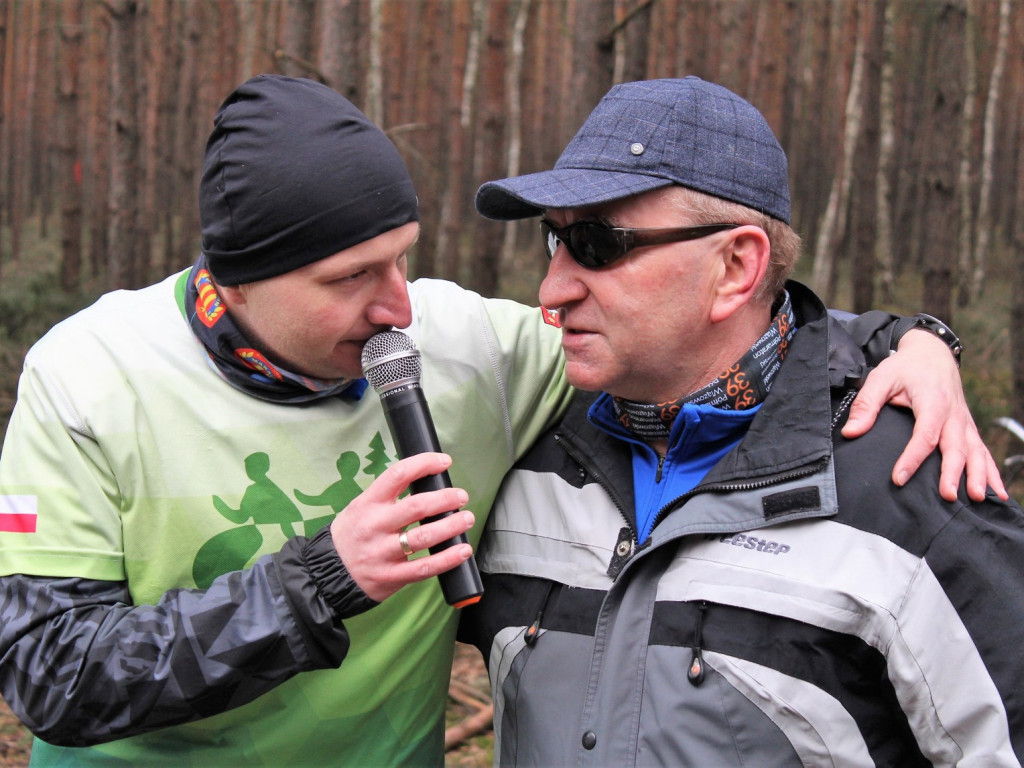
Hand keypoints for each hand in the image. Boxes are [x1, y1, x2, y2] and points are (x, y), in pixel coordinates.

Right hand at [330, 452, 474, 601]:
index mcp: (368, 503)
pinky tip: (463, 550)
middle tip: (461, 496)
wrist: (325, 574)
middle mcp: (375, 525)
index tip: (444, 462)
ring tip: (467, 518)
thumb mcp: (360, 507)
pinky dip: (448, 558)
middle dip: (446, 498)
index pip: (398, 474)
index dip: (425, 464)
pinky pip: (425, 568)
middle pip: (417, 506)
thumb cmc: (350, 535)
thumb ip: (388, 497)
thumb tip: (426, 482)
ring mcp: (383, 553)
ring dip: (452, 526)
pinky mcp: (391, 577)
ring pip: (424, 537)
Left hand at [841, 329, 1006, 502]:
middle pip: (955, 446)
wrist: (932, 353)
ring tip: (976, 497)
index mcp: (932, 401)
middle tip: (947, 495)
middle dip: (953, 472)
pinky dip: (991, 471)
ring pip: (975, 451)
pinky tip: (996, 492)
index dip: (912, 457)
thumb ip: (866, 404)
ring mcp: (964, 422)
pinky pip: (982, 451)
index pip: (924, 434)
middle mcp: (953, 414)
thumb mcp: (881, 378)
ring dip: (978, 475)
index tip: (899, 478)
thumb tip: (850, 431)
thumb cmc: (906, 367)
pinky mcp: (968, 428)